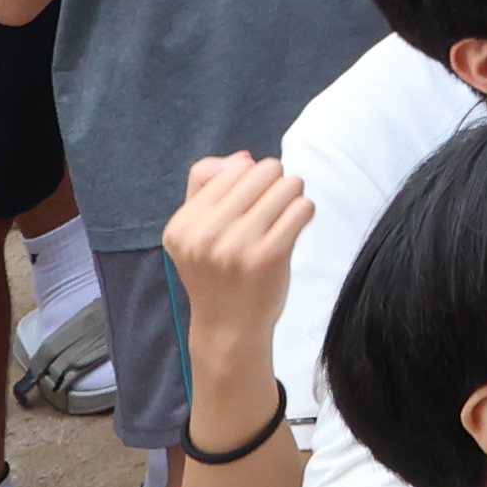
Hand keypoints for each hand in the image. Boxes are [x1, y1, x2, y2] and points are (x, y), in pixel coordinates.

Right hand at [157, 151, 315, 354]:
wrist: (228, 328)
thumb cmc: (216, 275)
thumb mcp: (193, 234)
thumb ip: (206, 189)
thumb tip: (242, 158)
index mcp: (183, 224)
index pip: (233, 167)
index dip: (249, 180)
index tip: (247, 204)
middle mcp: (205, 234)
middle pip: (263, 169)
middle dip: (274, 183)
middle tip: (268, 210)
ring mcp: (237, 245)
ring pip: (288, 184)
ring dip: (291, 197)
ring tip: (279, 220)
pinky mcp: (270, 255)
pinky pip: (302, 207)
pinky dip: (303, 213)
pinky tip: (290, 230)